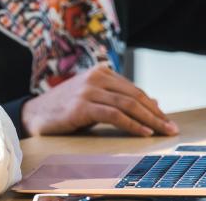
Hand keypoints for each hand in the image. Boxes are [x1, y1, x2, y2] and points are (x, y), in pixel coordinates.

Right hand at [21, 63, 178, 136]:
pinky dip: (133, 125)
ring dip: (150, 120)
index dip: (153, 106)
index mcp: (101, 72)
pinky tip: (144, 132)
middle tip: (171, 128)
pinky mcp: (82, 106)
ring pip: (128, 105)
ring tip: (163, 131)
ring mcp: (89, 90)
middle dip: (156, 114)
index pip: (134, 90)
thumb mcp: (95, 99)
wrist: (34, 114)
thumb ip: (119, 98)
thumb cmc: (66, 108)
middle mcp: (97, 77)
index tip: (167, 120)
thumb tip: (154, 103)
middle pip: (135, 96)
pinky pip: (115, 115)